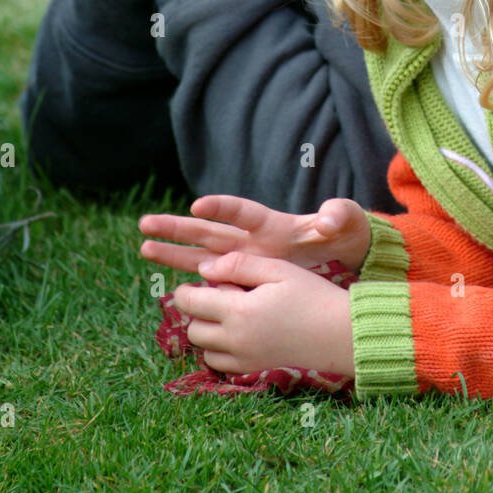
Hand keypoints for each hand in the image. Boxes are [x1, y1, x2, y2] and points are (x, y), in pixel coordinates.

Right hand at [139, 193, 371, 275]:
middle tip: (145, 224)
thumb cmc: (346, 235)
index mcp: (273, 224)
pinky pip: (213, 280)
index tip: (197, 207)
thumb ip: (338, 215)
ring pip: (202, 255)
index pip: (242, 213)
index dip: (221, 208)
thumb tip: (327, 218)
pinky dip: (192, 281)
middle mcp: (252, 241)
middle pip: (209, 231)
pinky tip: (166, 286)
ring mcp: (246, 260)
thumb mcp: (348, 223)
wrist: (347, 259)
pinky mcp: (246, 278)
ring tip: (143, 246)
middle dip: (178, 228)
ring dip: (174, 251)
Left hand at [172, 253, 354, 375]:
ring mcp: (244, 360)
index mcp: (238, 311)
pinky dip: (221, 350)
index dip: (188, 288)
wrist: (340, 333)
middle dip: (199, 311)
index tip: (204, 280)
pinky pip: (220, 365)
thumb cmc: (312, 294)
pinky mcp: (253, 370)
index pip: (189, 302)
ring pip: (204, 350)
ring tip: (234, 314)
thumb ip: (238, 264)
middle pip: (193, 329)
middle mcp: (235, 341)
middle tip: (225, 295)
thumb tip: (203, 268)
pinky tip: (242, 332)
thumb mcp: (277, 268)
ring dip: (209, 331)